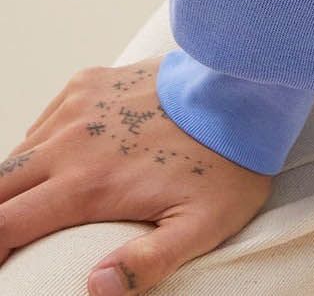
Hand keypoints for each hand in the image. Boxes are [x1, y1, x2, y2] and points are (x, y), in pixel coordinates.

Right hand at [0, 60, 272, 292]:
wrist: (244, 85)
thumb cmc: (226, 162)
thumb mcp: (200, 226)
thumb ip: (148, 261)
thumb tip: (96, 286)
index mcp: (88, 183)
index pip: (6, 226)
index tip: (3, 268)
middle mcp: (71, 141)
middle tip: (11, 241)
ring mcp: (77, 106)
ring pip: (17, 153)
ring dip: (14, 185)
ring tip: (29, 210)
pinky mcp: (88, 82)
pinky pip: (43, 121)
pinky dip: (37, 147)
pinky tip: (54, 164)